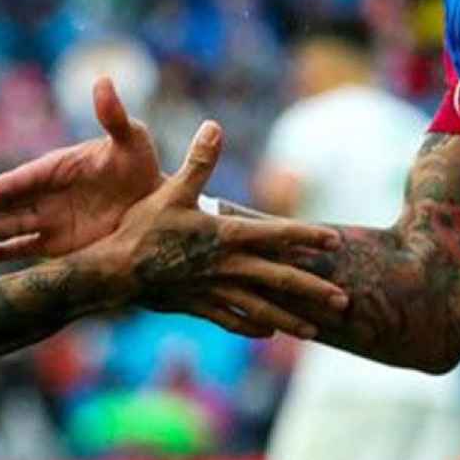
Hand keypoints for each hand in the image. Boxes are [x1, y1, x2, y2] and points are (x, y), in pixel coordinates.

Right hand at [0, 77, 160, 262]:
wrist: (153, 202)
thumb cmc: (140, 165)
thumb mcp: (131, 138)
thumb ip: (113, 116)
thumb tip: (103, 80)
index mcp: (59, 167)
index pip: (29, 178)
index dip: (10, 185)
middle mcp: (48, 193)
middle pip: (8, 201)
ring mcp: (50, 219)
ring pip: (11, 225)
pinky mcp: (56, 243)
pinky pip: (23, 248)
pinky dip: (1, 252)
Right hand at [73, 118, 348, 337]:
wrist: (115, 272)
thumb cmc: (142, 229)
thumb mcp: (171, 190)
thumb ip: (198, 161)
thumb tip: (215, 126)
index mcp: (226, 236)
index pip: (277, 235)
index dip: (307, 236)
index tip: (336, 241)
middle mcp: (227, 267)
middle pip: (279, 279)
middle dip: (313, 290)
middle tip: (344, 301)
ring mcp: (214, 291)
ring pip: (261, 308)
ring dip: (290, 319)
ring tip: (316, 331)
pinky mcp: (198, 307)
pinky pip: (232, 320)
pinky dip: (252, 326)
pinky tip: (268, 333)